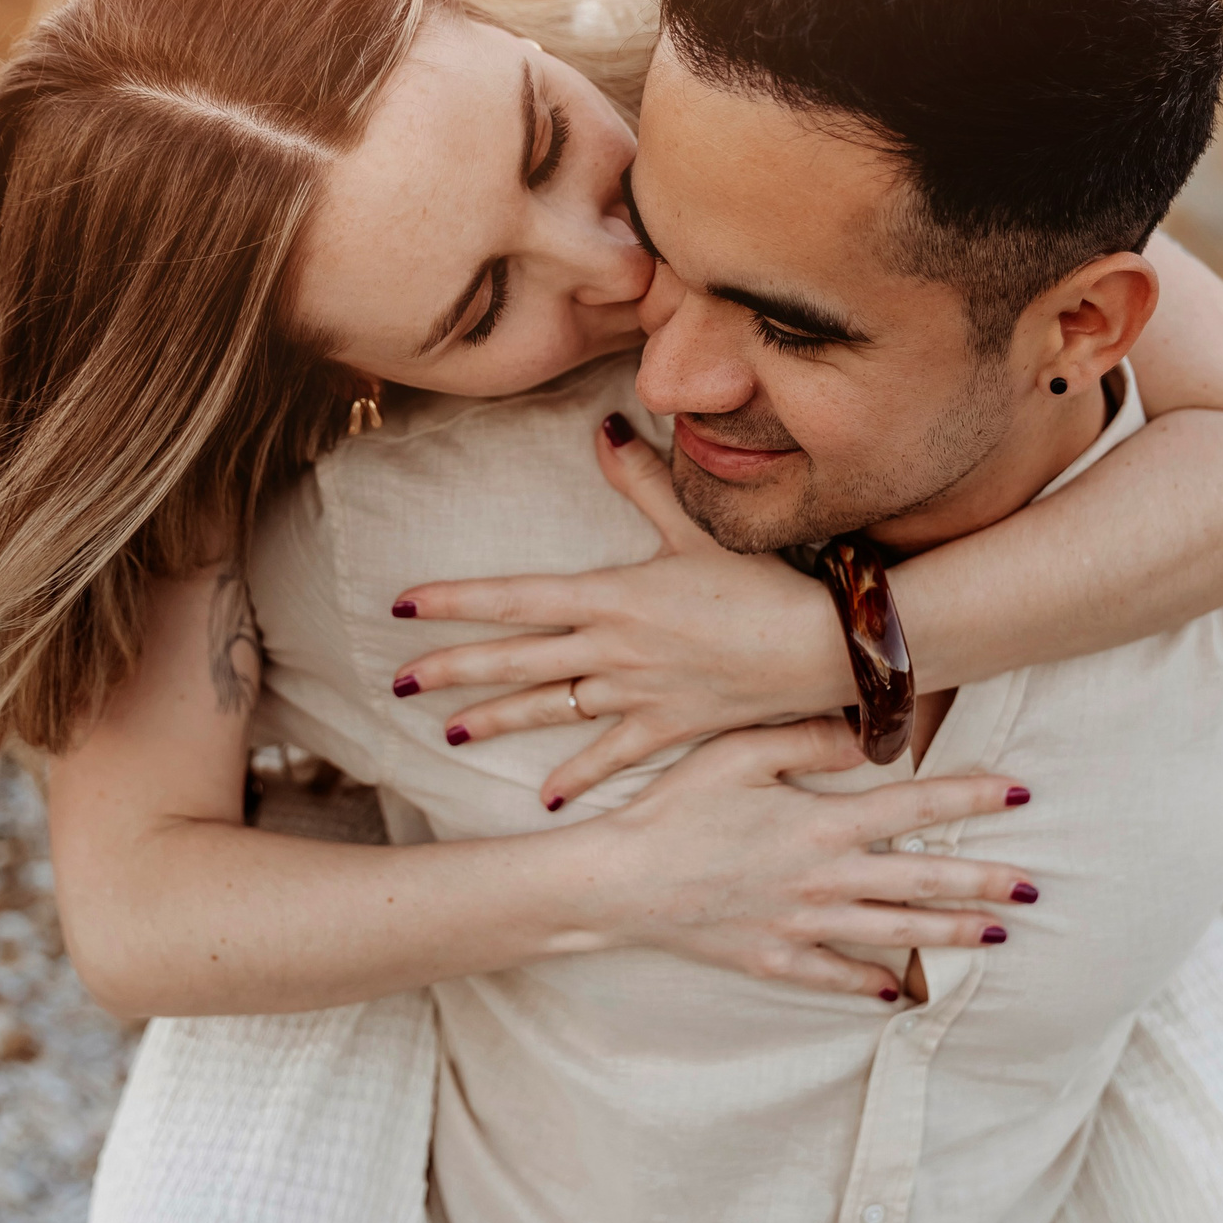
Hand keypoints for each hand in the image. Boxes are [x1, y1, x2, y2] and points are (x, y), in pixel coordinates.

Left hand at [393, 414, 854, 808]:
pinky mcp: (670, 727)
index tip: (402, 607)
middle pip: (515, 661)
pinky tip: (545, 796)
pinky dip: (578, 777)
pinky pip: (612, 757)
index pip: (514, 598)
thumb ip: (644, 479)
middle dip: (452, 670)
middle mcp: (613, 649)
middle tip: (397, 683)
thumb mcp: (699, 527)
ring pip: (550, 710)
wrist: (824, 647)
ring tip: (448, 732)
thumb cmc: (765, 581)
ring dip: (496, 721)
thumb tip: (604, 426)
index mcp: (612, 596)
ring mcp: (638, 694)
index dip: (453, 603)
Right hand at [569, 719, 1036, 1001]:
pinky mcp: (773, 958)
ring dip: (950, 934)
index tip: (1021, 795)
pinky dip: (869, 984)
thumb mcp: (735, 754)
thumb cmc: (673, 808)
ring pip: (894, 932)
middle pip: (922, 880)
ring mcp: (802, 924)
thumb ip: (805, 741)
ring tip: (997, 937)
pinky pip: (833, 975)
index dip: (972, 799)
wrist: (618, 882)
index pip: (916, 807)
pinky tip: (900, 993)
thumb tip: (869, 735)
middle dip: (984, 883)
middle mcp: (824, 879)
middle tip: (1035, 887)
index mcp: (821, 823)